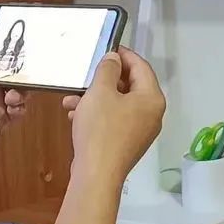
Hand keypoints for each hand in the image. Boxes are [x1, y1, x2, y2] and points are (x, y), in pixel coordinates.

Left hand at [0, 26, 27, 158]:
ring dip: (22, 88)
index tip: (17, 43)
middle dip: (20, 68)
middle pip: (12, 71)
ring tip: (11, 92)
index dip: (7, 49)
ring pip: (20, 90)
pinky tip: (11, 103)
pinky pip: (19, 110)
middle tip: (21, 69)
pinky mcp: (1, 118)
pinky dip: (20, 106)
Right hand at [62, 48, 164, 186]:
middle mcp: (152, 114)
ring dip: (95, 98)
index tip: (106, 48)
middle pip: (130, 86)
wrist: (97, 174)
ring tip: (72, 100)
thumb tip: (114, 59)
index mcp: (151, 98)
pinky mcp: (127, 143)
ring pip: (118, 104)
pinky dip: (97, 114)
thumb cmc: (101, 129)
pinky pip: (114, 120)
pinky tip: (75, 116)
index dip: (123, 55)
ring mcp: (140, 130)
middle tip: (86, 75)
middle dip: (104, 80)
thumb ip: (108, 70)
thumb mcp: (100, 92)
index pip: (141, 66)